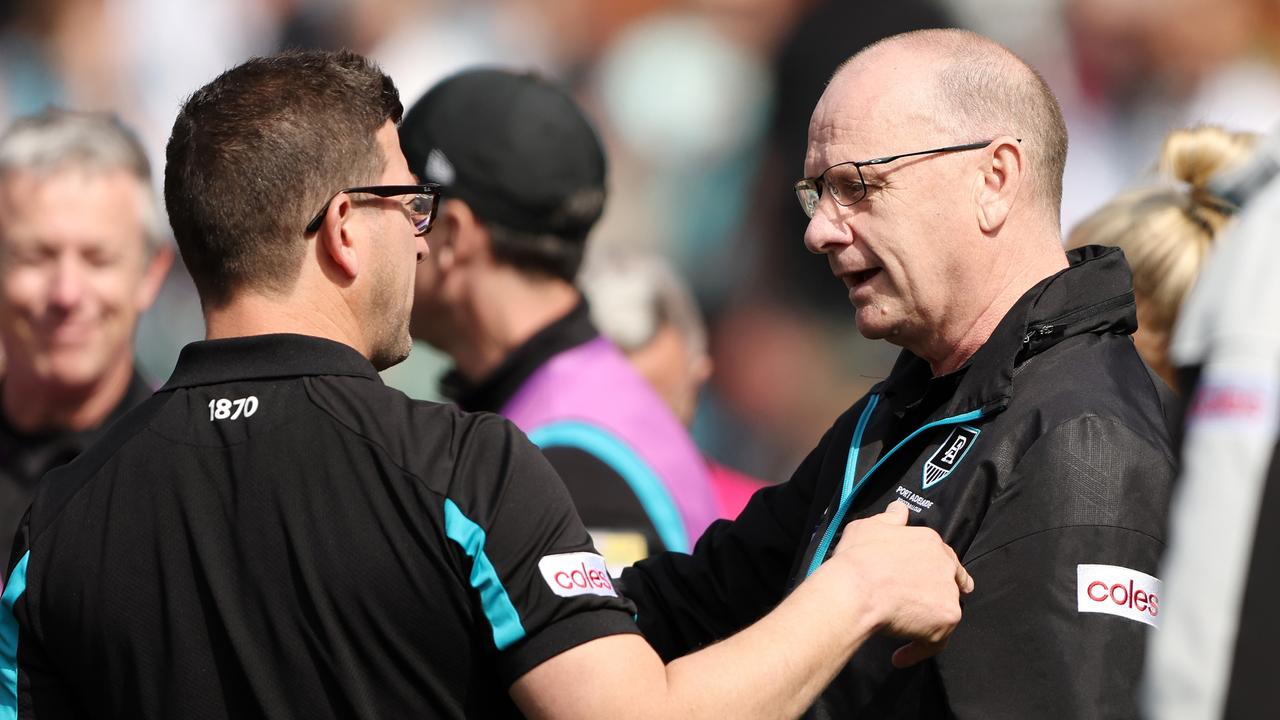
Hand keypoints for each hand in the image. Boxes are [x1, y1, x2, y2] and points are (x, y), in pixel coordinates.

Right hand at [826, 501, 972, 666]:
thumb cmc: (859, 556)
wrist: (857, 588)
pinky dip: (917, 650)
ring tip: (905, 632)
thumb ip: (889, 518)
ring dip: (927, 622)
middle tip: (918, 608)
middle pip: (951, 582)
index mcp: (929, 541)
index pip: (941, 555)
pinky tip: (899, 657)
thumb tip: (900, 509)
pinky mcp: (945, 621)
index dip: (932, 568)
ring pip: (944, 612)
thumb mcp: (870, 526)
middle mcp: (945, 565)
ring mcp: (948, 594)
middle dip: (937, 594)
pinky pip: (934, 642)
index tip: (922, 579)